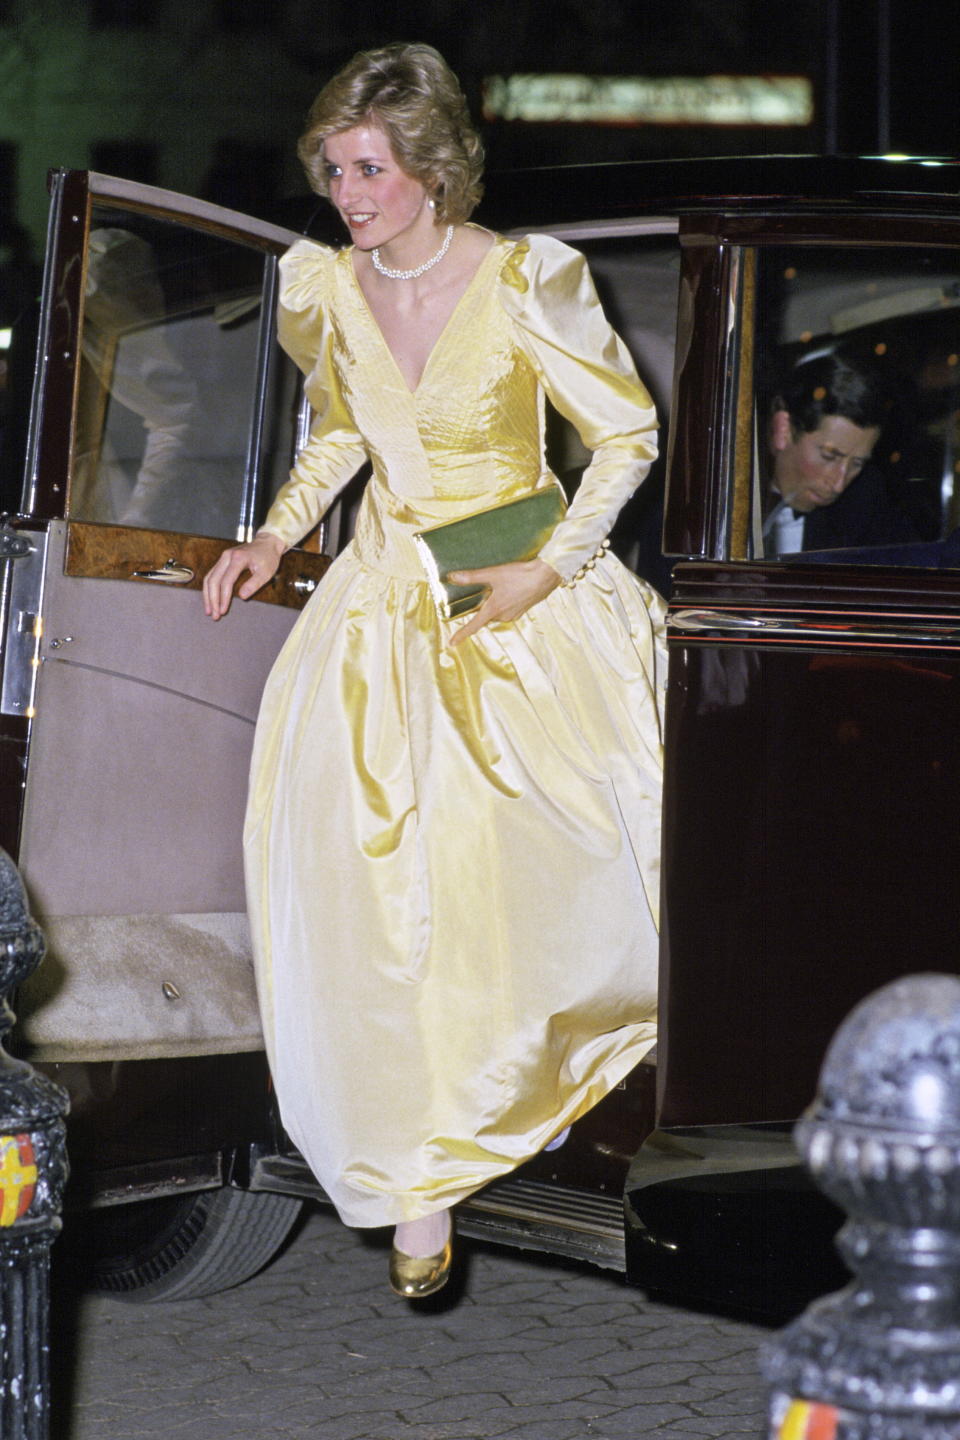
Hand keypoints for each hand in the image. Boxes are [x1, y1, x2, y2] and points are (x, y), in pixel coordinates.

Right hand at [202, 532, 285, 619]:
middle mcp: (227, 556)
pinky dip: (209, 588)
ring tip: (209, 610)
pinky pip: (212, 575)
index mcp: (238, 558)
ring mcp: (223, 557)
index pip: (226, 581)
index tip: (223, 610)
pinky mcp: (222, 560)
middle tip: (214, 614)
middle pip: (213, 580)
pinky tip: (210, 599)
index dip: (223, 598)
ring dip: (208, 595)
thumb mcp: (266, 572)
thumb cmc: (268, 558)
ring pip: (209, 578)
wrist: (267, 544)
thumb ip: (254, 584)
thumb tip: (241, 596)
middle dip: (212, 599)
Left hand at [446, 557, 560, 646]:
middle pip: (485, 616)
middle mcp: (503, 616)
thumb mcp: (493, 574)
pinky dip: (504, 603)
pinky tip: (509, 590)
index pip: (473, 626)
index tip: (452, 643)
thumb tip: (452, 578)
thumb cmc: (521, 575)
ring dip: (494, 604)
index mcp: (494, 609)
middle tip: (483, 593)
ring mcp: (514, 614)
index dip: (461, 634)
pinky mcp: (523, 610)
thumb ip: (471, 577)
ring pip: (497, 613)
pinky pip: (507, 610)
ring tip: (499, 588)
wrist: (546, 576)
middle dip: (482, 608)